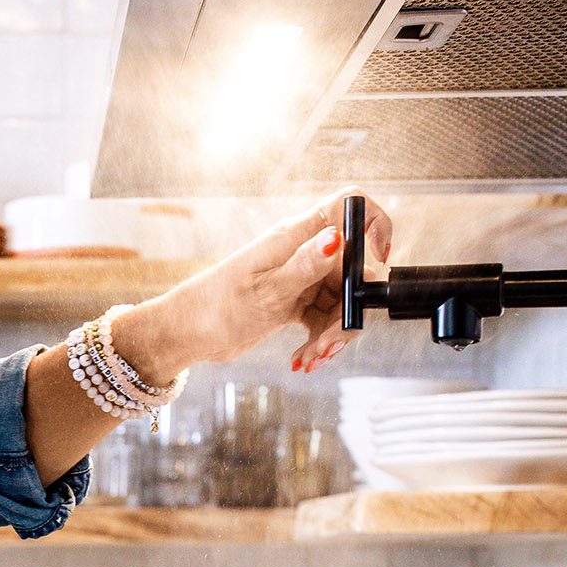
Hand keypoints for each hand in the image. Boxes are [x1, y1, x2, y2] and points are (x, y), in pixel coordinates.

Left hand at [112, 188, 392, 379]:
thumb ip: (304, 266)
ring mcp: (300, 275)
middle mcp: (303, 251)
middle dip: (350, 310)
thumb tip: (336, 238)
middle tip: (328, 344)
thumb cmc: (217, 307)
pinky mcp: (295, 299)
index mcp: (297, 236)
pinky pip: (324, 316)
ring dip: (333, 334)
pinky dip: (320, 339)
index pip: (350, 207)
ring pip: (342, 299)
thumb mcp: (266, 291)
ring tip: (311, 358)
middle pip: (354, 268)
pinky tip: (302, 359)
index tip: (379, 263)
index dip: (375, 226)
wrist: (187, 333)